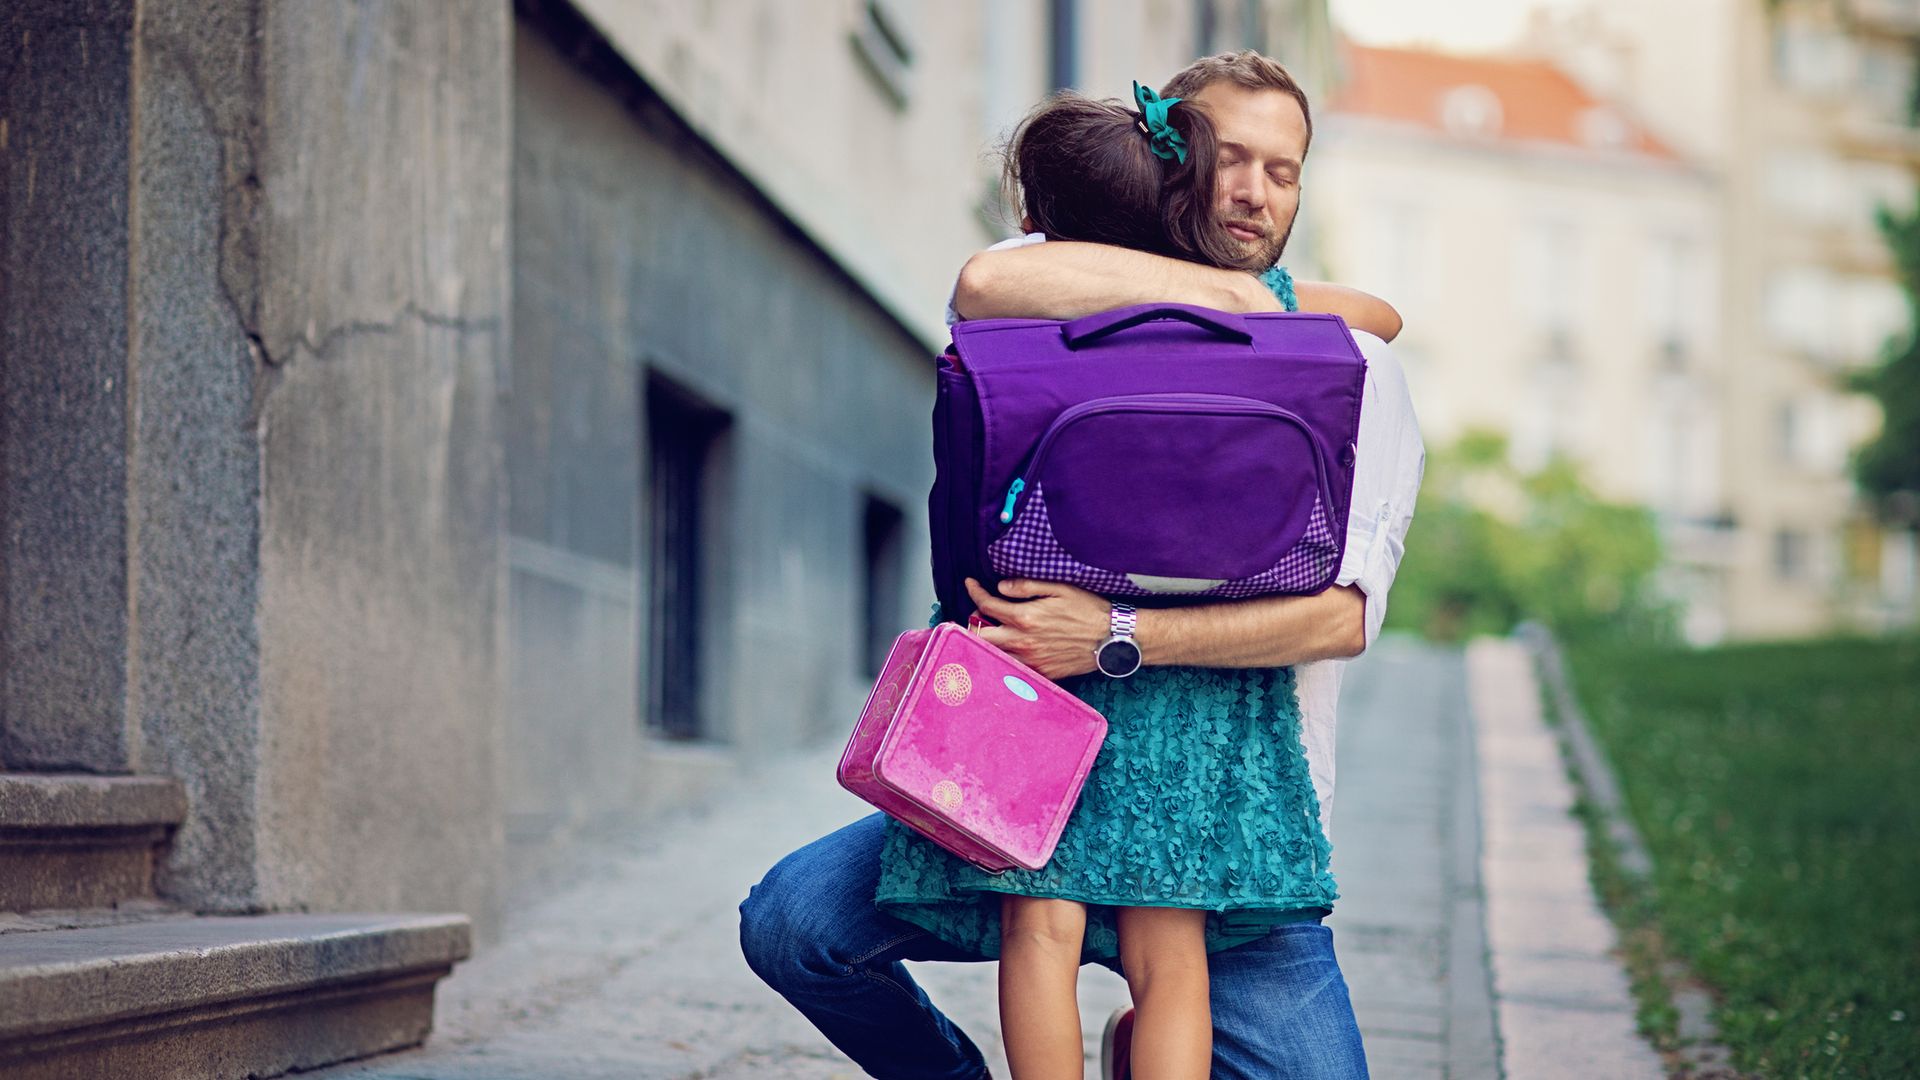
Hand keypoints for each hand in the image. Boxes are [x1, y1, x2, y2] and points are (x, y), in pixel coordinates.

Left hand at [964, 577, 1111, 680]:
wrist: (1111, 639)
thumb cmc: (1088, 609)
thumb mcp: (1059, 588)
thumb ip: (1026, 586)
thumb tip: (1001, 587)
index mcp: (1025, 617)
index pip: (985, 605)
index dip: (974, 592)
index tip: (970, 584)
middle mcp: (1023, 642)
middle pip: (980, 635)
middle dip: (972, 621)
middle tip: (978, 612)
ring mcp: (1030, 661)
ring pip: (992, 654)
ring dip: (985, 641)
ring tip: (991, 629)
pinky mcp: (1040, 673)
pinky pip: (1011, 668)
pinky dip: (1004, 656)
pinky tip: (1009, 647)